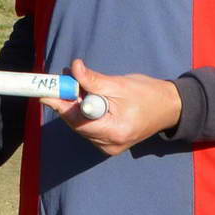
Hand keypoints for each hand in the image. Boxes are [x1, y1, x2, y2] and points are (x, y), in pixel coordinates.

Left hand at [50, 59, 180, 155]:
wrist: (170, 108)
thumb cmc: (148, 94)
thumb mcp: (120, 84)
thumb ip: (94, 80)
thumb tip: (73, 68)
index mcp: (114, 131)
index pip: (79, 120)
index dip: (61, 105)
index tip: (45, 92)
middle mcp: (109, 145)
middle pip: (76, 124)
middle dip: (66, 102)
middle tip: (59, 81)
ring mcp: (109, 147)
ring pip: (81, 125)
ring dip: (75, 105)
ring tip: (76, 84)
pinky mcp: (108, 143)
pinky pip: (88, 127)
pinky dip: (84, 112)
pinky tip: (87, 97)